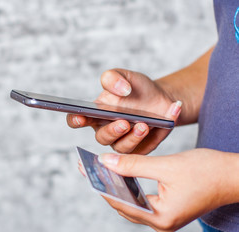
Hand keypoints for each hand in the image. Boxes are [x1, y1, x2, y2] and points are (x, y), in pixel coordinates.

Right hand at [67, 69, 181, 154]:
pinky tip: (164, 121)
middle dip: (112, 131)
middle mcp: (106, 130)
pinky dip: (155, 136)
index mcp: (96, 113)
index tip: (80, 117)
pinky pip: (144, 148)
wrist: (161, 98)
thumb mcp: (124, 75)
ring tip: (144, 125)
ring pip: (121, 147)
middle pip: (101, 138)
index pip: (77, 119)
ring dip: (132, 137)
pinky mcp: (140, 149)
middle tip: (123, 122)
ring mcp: (122, 142)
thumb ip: (113, 78)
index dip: (75, 120)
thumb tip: (119, 90)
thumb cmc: (137, 88)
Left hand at [96, 149, 238, 231]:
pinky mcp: (167, 210)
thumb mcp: (166, 166)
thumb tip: (105, 162)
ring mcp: (164, 218)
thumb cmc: (207, 171)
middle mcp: (161, 223)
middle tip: (88, 168)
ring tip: (99, 169)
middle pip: (123, 204)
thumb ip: (133, 165)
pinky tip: (119, 174)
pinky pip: (141, 200)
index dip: (100, 184)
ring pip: (130, 202)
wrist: (234, 175)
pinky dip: (129, 187)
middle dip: (105, 185)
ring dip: (116, 185)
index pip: (119, 202)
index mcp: (160, 217)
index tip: (84, 170)